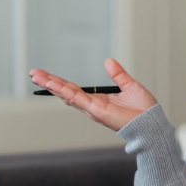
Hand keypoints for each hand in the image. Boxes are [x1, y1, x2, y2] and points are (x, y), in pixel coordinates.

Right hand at [29, 59, 158, 131]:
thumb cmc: (144, 110)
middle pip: (65, 91)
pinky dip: (64, 90)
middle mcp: (91, 105)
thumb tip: (108, 61)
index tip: (46, 75)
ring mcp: (92, 109)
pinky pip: (77, 98)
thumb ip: (118, 75)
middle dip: (49, 82)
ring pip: (67, 94)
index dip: (59, 82)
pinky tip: (53, 84)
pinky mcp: (96, 110)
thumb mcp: (130, 85)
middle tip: (33, 73)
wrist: (152, 123)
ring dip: (51, 84)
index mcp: (98, 100)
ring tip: (36, 76)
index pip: (74, 89)